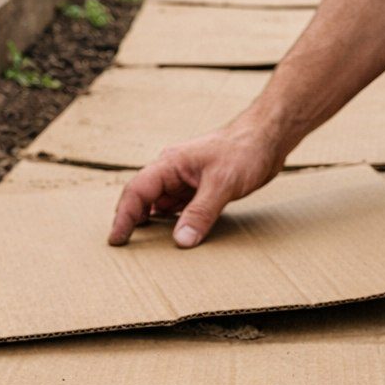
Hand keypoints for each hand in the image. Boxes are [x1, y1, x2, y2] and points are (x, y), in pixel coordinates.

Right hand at [107, 118, 284, 247]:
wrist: (268, 137)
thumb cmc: (244, 151)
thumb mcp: (222, 184)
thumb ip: (201, 213)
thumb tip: (181, 241)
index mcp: (170, 164)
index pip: (137, 192)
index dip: (123, 217)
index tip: (116, 240)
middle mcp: (173, 171)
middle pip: (143, 198)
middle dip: (130, 220)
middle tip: (122, 245)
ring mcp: (186, 179)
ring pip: (160, 203)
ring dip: (151, 223)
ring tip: (142, 247)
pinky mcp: (201, 186)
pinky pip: (179, 206)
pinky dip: (172, 221)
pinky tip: (172, 235)